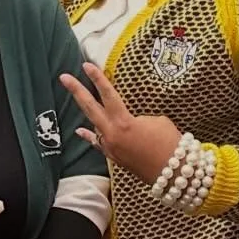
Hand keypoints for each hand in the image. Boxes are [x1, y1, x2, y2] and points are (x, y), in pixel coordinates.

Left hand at [59, 63, 181, 183]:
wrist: (175, 174)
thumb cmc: (170, 143)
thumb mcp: (157, 121)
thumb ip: (138, 117)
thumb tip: (128, 121)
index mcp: (123, 122)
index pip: (107, 94)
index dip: (97, 78)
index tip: (86, 65)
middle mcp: (112, 135)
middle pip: (89, 108)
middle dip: (76, 91)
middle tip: (63, 77)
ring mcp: (111, 148)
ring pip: (94, 125)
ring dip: (90, 111)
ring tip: (81, 96)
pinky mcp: (115, 158)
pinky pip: (99, 143)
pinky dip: (90, 136)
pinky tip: (80, 131)